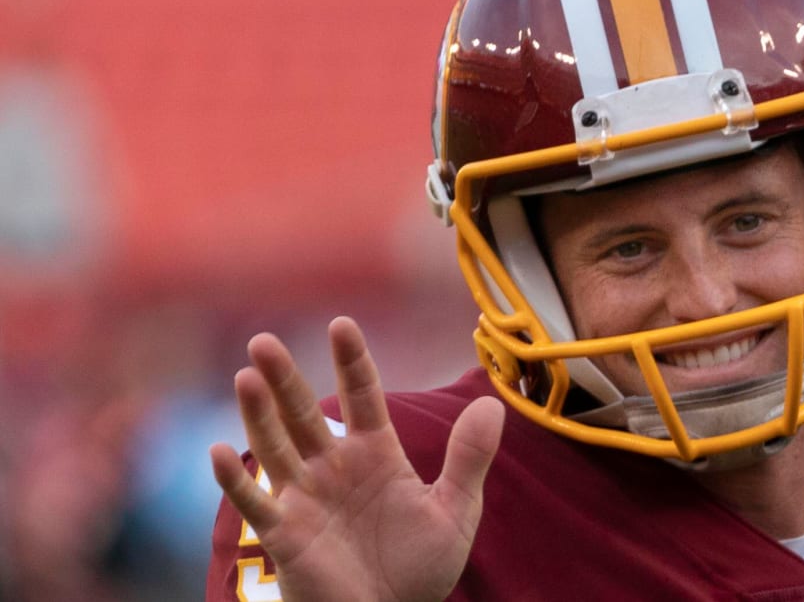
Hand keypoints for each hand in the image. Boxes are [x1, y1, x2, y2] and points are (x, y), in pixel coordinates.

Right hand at [210, 316, 504, 601]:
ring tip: (246, 377)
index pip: (362, 396)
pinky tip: (219, 450)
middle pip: (304, 413)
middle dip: (285, 378)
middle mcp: (334, 467)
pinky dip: (235, 480)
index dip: (352, 362)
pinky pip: (256, 503)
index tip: (341, 325)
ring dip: (258, 414)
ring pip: (276, 447)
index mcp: (376, 453)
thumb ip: (469, 458)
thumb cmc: (420, 568)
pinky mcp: (285, 533)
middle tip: (264, 341)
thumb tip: (494, 403)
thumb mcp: (454, 510)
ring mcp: (306, 497)